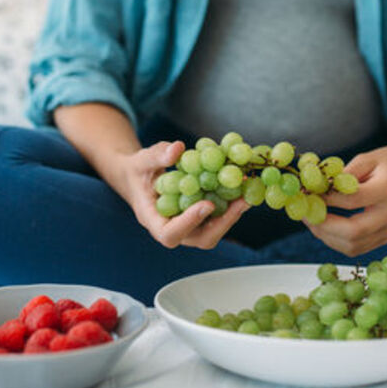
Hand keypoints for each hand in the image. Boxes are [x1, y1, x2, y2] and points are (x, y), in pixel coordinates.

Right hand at [106, 141, 248, 249]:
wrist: (139, 177)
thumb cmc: (138, 170)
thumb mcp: (142, 160)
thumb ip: (157, 156)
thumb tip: (178, 149)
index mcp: (153, 220)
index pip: (169, 234)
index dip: (189, 223)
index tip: (206, 204)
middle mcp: (173, 228)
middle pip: (200, 239)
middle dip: (223, 222)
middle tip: (242, 202)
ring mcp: (189, 226)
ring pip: (213, 231)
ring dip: (232, 215)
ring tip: (248, 194)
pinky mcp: (200, 218)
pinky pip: (218, 218)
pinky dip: (231, 205)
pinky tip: (244, 187)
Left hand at [304, 141, 386, 256]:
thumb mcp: (367, 158)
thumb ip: (343, 174)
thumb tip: (317, 188)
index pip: (353, 200)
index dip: (327, 199)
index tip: (308, 193)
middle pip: (354, 232)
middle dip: (324, 225)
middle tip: (305, 214)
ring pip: (353, 246)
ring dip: (326, 236)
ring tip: (311, 220)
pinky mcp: (386, 238)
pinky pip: (357, 248)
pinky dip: (336, 241)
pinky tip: (325, 227)